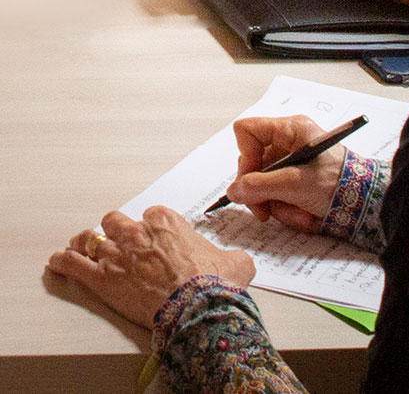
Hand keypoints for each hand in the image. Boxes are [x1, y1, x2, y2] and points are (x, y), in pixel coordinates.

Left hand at [48, 206, 254, 328]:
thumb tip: (236, 260)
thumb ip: (231, 255)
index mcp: (165, 222)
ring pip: (91, 239)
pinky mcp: (103, 279)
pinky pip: (74, 265)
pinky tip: (58, 261)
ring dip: (88, 243)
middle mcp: (137, 232)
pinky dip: (64, 262)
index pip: (149, 214)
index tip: (153, 239)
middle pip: (116, 221)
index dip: (150, 228)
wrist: (199, 307)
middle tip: (121, 242)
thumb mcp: (234, 261)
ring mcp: (117, 254)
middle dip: (118, 231)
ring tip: (83, 246)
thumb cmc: (213, 283)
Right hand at [226, 116, 345, 232]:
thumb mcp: (296, 184)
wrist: (367, 204)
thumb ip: (260, 186)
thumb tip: (234, 191)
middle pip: (251, 162)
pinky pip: (275, 193)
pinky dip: (286, 208)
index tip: (249, 181)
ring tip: (298, 214)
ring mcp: (290, 161)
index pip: (247, 131)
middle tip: (264, 211)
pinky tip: (304, 215)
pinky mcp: (294, 179)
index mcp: (290, 130)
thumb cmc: (340, 184)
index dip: (244, 156)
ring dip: (276, 204)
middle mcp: (288, 142)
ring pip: (262, 183)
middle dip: (259, 191)